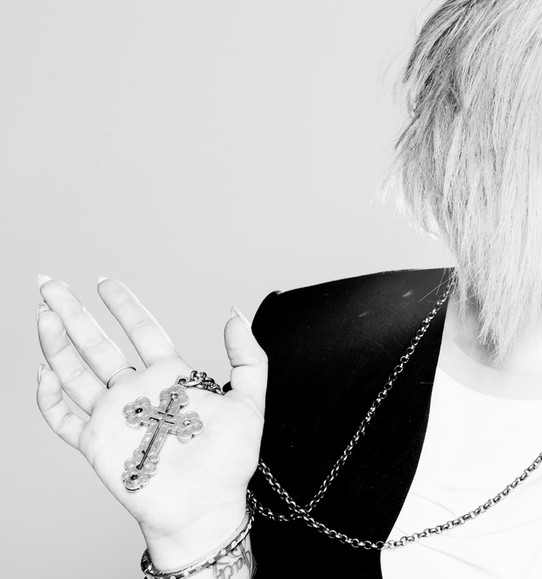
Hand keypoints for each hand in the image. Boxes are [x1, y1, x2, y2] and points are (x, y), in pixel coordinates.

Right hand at [35, 277, 266, 567]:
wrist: (206, 507)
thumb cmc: (229, 462)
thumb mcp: (250, 402)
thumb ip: (248, 356)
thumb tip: (235, 314)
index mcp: (170, 378)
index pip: (142, 331)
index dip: (124, 306)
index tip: (105, 282)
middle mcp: (137, 392)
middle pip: (98, 344)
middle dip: (73, 314)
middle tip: (51, 285)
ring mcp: (114, 416)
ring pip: (76, 372)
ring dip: (57, 344)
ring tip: (43, 314)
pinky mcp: (96, 444)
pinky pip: (65, 418)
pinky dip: (50, 396)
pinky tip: (44, 372)